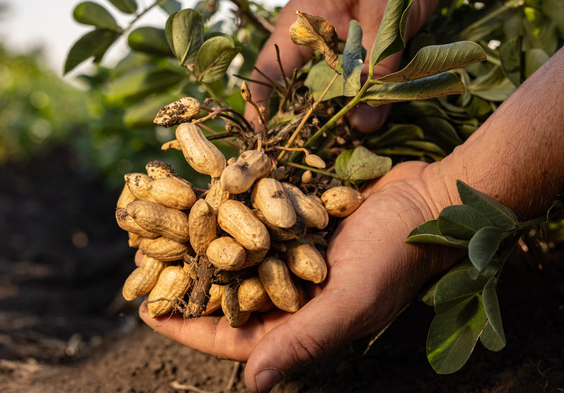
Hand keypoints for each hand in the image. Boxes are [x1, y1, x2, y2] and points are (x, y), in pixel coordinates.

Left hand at [139, 161, 462, 391]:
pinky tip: (196, 196)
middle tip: (141, 264)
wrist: (429, 199)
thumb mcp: (351, 302)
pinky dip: (223, 212)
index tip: (146, 311)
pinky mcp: (295, 221)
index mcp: (300, 324)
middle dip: (183, 280)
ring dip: (196, 243)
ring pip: (231, 255)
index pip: (231, 335)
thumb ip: (302, 340)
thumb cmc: (396, 256)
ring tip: (158, 229)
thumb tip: (253, 385)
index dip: (187, 326)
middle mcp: (290, 293)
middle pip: (224, 293)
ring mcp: (291, 256)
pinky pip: (249, 221)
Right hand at [246, 0, 446, 131]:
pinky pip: (335, 75)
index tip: (262, 141)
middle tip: (303, 154)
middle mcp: (304, 32)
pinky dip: (343, 96)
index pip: (267, 69)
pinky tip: (354, 116)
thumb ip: (379, 73)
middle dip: (296, 119)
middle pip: (289, 84)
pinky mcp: (344, 41)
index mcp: (302, 20)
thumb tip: (362, 127)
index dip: (260, 106)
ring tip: (330, 142)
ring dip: (322, 111)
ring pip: (314, 83)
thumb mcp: (390, 21)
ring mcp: (323, 37)